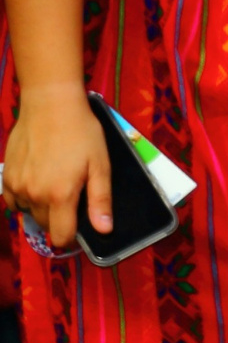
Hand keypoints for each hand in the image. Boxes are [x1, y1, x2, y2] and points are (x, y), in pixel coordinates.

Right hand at [1, 83, 110, 252]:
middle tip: (72, 194)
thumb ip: (100, 199)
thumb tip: (103, 230)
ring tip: (55, 183)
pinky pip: (14, 201)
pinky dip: (25, 198)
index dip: (72, 236)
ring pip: (30, 213)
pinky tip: (38, 180)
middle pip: (46, 225)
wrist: (50, 106)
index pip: (60, 236)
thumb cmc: (82, 133)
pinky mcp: (6, 177)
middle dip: (60, 218)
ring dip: (42, 207)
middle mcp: (34, 195)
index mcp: (59, 195)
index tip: (80, 224)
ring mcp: (16, 187)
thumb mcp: (100, 164)